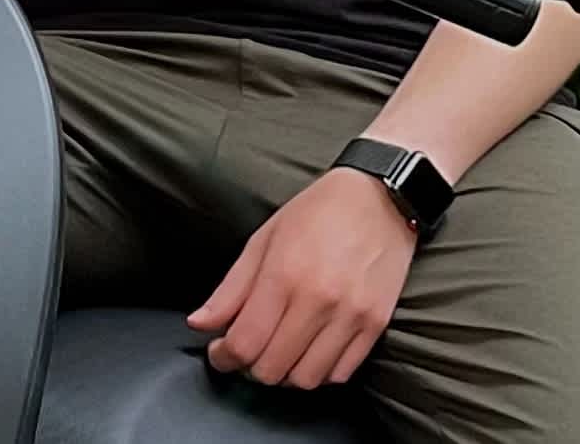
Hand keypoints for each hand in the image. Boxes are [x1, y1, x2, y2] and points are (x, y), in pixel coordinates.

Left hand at [185, 167, 415, 389]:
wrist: (380, 198)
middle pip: (272, 369)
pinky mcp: (376, 325)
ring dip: (285, 374)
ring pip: (306, 380)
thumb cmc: (318, 213)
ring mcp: (351, 316)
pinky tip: (310, 350)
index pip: (244, 343)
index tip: (220, 351)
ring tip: (279, 351)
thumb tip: (199, 323)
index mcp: (284, 275)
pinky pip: (340, 374)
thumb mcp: (263, 240)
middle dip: (250, 366)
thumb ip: (230, 290)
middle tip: (248, 349)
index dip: (223, 357)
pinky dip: (319, 372)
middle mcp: (319, 300)